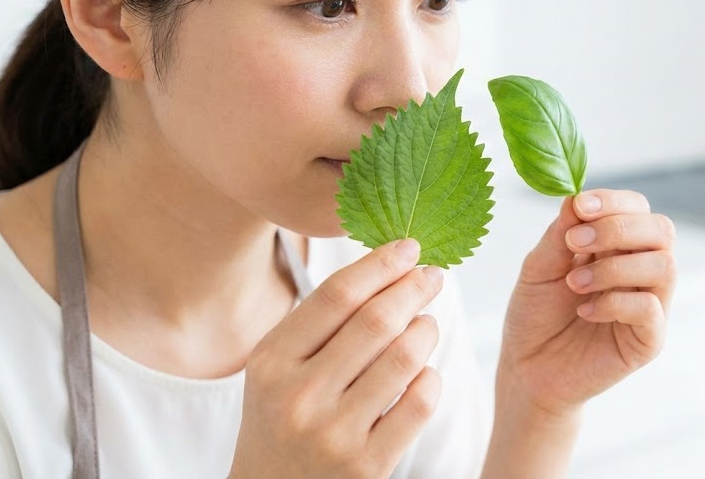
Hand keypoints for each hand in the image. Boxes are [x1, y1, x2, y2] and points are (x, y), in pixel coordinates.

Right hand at [229, 239, 443, 478]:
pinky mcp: (367, 465)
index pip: (337, 295)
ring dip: (426, 330)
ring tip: (427, 323)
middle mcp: (299, 396)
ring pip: (405, 359)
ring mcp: (334, 434)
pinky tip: (424, 372)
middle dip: (414, 289)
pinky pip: (419, 404)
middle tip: (432, 276)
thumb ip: (319, 321)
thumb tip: (388, 266)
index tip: (408, 247)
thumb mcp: (277, 368)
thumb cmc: (282, 420)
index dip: (380, 264)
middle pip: (376, 321)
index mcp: (272, 361)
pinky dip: (431, 378)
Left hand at [497, 189, 675, 417]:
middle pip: (661, 230)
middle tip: (576, 244)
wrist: (527, 368)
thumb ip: (560, 235)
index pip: (636, 208)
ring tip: (574, 284)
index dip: (613, 201)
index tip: (580, 207)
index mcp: (617, 246)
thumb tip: (576, 198)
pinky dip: (615, 303)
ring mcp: (649, 305)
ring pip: (664, 265)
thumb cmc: (536, 315)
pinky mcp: (649, 340)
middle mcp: (640, 270)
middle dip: (618, 228)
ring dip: (614, 267)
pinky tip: (584, 311)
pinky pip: (650, 309)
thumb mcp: (538, 268)